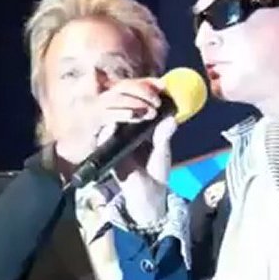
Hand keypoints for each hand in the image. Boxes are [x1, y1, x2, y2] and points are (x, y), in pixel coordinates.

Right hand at [54, 77, 177, 222]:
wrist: (147, 196)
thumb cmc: (155, 171)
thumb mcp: (163, 149)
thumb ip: (165, 132)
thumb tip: (173, 116)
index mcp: (139, 123)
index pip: (138, 99)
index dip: (147, 88)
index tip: (161, 84)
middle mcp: (124, 126)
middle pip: (123, 99)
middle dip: (137, 92)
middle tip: (155, 94)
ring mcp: (114, 135)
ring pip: (112, 110)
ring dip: (127, 106)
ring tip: (145, 112)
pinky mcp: (107, 148)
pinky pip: (105, 132)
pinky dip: (112, 126)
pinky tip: (121, 123)